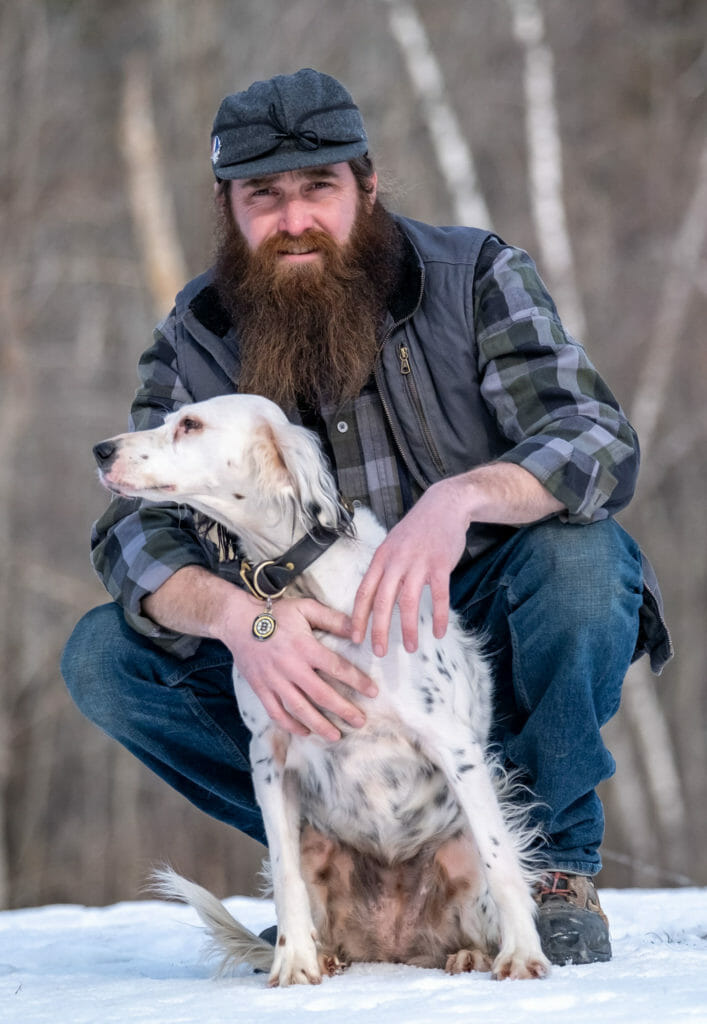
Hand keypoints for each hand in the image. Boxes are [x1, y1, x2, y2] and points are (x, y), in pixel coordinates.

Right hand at [223, 595, 378, 741]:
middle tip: (360, 722)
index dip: (357, 681)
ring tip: (336, 736)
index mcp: (305, 647)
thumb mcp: (306, 608)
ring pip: (300, 709)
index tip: (373, 692)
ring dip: (319, 725)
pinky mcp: (261, 689)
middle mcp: (291, 667)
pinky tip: (305, 732)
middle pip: (321, 694)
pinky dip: (291, 725)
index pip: (337, 667)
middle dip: (343, 710)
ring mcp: (274, 681)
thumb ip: (332, 619)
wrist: (238, 621)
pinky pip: (276, 712)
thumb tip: (358, 630)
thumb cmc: (276, 614)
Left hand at [350, 479, 469, 656]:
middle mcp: (395, 562)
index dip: (358, 617)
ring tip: (410, 648)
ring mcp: (418, 563)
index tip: (355, 638)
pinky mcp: (440, 565)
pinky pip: (439, 596)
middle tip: (379, 652)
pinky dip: (439, 617)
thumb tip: (373, 599)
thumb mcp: (392, 545)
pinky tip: (438, 632)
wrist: (444, 505)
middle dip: (378, 630)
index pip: (364, 592)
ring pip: (408, 602)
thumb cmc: (417, 529)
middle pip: (381, 601)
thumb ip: (384, 570)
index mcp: (381, 558)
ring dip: (408, 628)